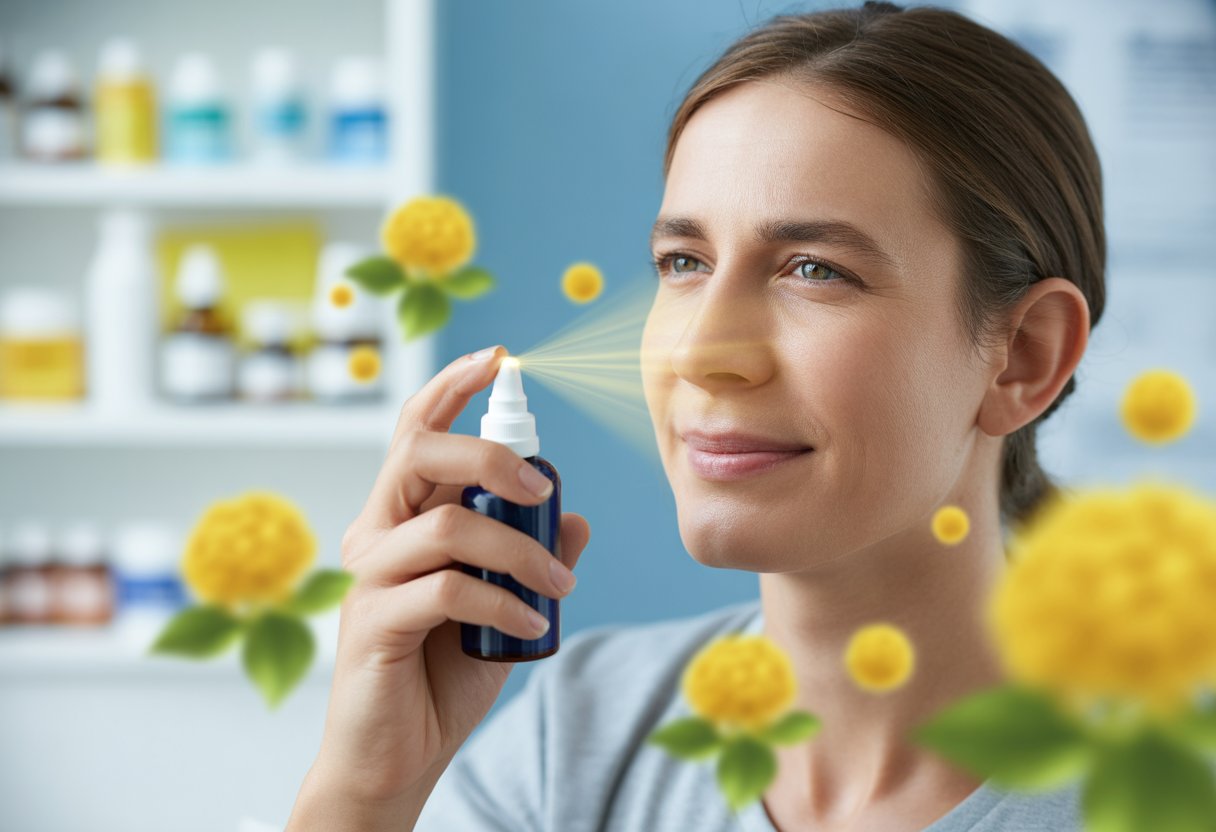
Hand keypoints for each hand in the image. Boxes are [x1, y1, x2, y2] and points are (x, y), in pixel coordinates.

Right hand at [305, 345, 590, 804]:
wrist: (400, 753)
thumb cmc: (446, 671)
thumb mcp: (506, 603)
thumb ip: (533, 555)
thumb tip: (573, 515)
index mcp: (403, 515)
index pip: (418, 431)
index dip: (452, 387)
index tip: (497, 357)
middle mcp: (376, 531)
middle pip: (420, 453)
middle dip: (490, 454)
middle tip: (544, 487)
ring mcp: (369, 574)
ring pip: (446, 524)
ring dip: (519, 549)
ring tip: (559, 584)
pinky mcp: (373, 620)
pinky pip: (447, 589)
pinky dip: (503, 601)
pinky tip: (531, 625)